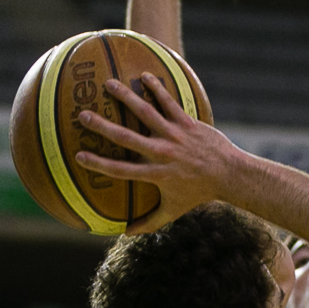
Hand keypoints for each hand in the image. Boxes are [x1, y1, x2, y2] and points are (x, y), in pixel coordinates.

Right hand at [75, 74, 245, 231]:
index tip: (79, 156)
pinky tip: (145, 75)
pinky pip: (169, 103)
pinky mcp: (187, 123)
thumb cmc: (198, 193)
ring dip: (127, 98)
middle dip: (103, 127)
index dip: (99, 164)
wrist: (229, 174)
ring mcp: (174, 136)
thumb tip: (125, 232)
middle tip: (83, 116)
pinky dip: (157, 89)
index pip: (121, 170)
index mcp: (156, 174)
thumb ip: (149, 222)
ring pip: (146, 113)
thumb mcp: (173, 210)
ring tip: (109, 84)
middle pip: (127, 138)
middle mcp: (162, 153)